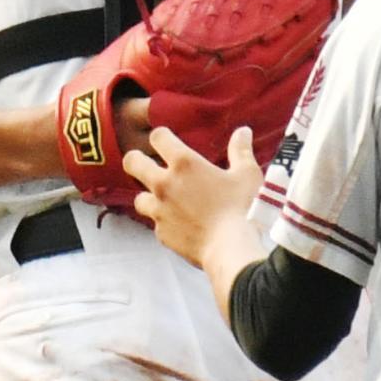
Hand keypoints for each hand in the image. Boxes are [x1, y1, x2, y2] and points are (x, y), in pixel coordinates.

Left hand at [123, 124, 266, 274]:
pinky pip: (156, 224)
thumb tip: (243, 132)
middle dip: (136, 160)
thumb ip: (240, 151)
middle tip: (145, 163)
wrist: (230, 248)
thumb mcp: (247, 175)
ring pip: (139, 198)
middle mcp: (165, 184)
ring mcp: (160, 210)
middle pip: (132, 163)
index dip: (161, 137)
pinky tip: (180, 225)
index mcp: (185, 164)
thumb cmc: (241, 208)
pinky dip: (164, 222)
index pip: (158, 137)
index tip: (166, 141)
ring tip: (164, 199)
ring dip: (149, 196)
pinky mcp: (161, 233)